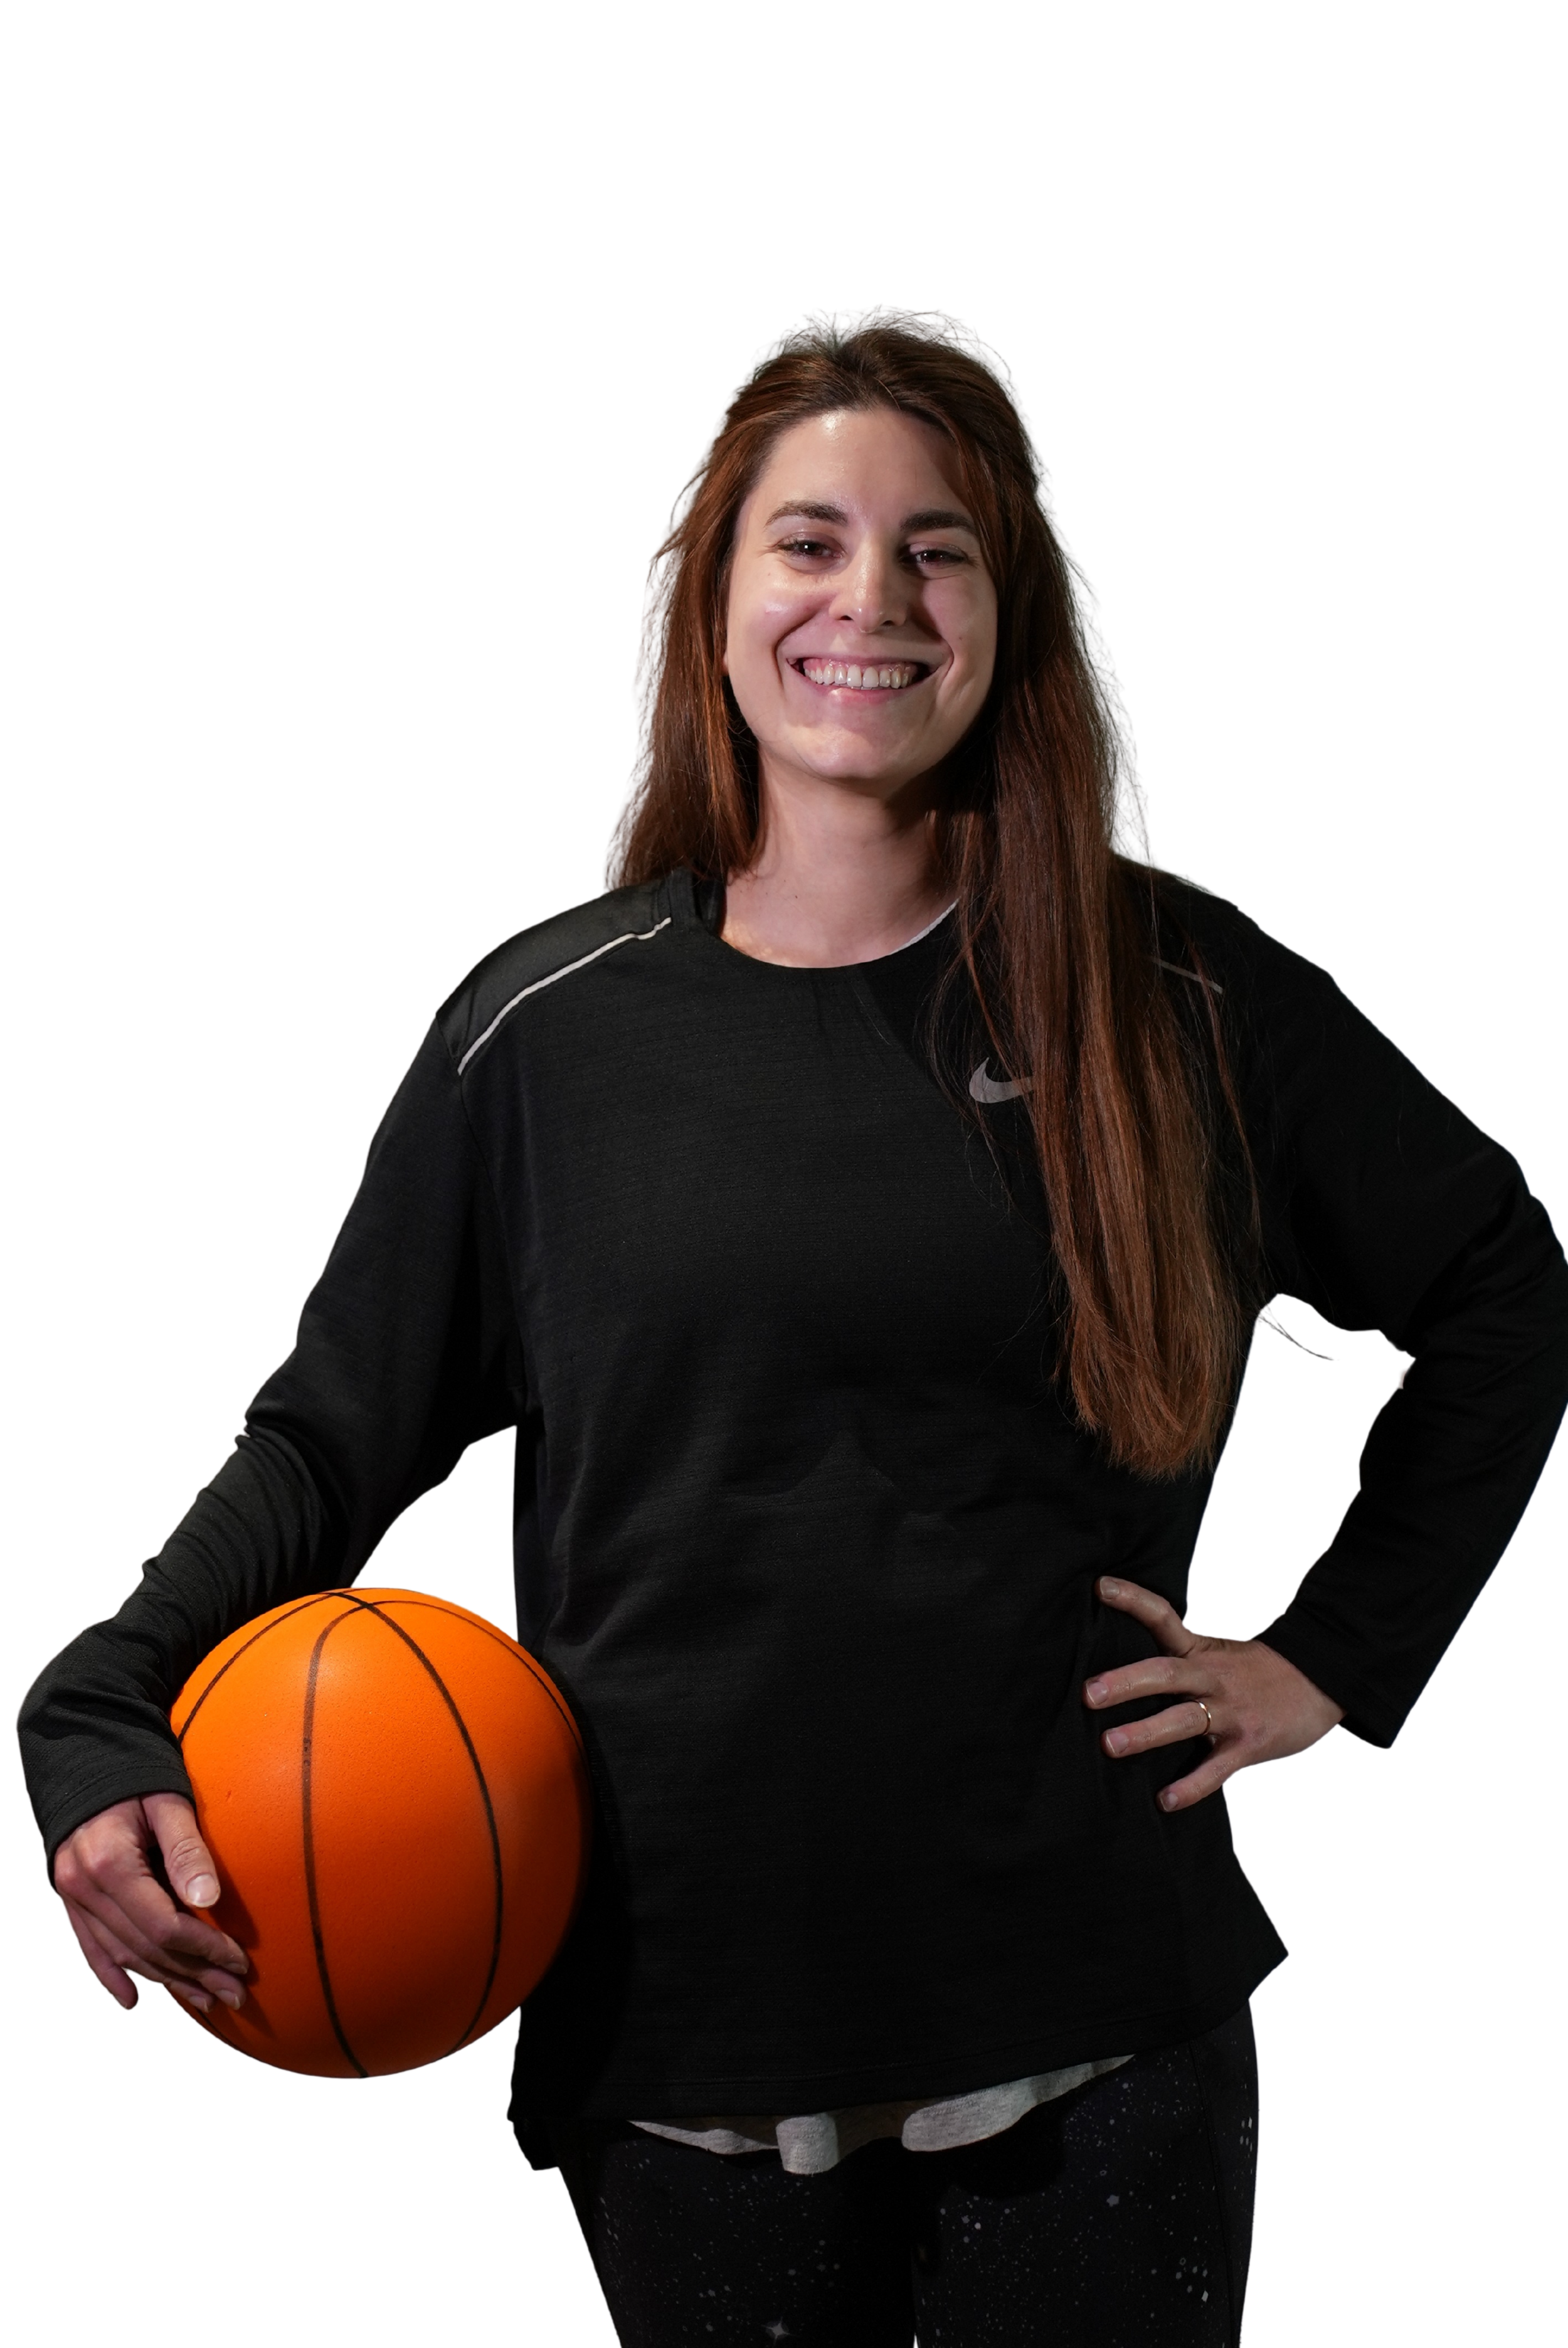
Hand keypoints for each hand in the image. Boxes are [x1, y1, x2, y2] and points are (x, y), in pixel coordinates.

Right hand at [53, 1793, 248, 2018]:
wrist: (87, 1761)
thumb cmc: (135, 1775)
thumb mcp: (169, 1801)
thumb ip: (187, 1849)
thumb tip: (208, 1898)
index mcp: (109, 1863)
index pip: (163, 1925)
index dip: (204, 1949)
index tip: (238, 1960)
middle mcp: (83, 1888)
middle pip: (144, 1949)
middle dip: (193, 1975)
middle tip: (233, 1993)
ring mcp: (71, 1899)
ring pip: (121, 1955)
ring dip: (164, 1982)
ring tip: (204, 1999)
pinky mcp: (70, 1902)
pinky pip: (89, 1949)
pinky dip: (112, 1976)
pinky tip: (134, 1999)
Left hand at [1083, 1577, 1344, 1811]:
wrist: (1322, 1681)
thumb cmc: (1263, 1672)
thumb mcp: (1221, 1654)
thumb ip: (1182, 1660)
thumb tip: (1127, 1673)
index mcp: (1202, 1651)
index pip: (1163, 1617)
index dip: (1133, 1600)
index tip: (1101, 1587)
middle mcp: (1212, 1677)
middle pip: (1165, 1673)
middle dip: (1126, 1683)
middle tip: (1090, 1693)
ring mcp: (1230, 1711)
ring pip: (1183, 1720)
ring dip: (1145, 1732)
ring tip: (1111, 1744)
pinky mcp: (1248, 1743)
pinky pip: (1215, 1769)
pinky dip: (1191, 1787)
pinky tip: (1166, 1800)